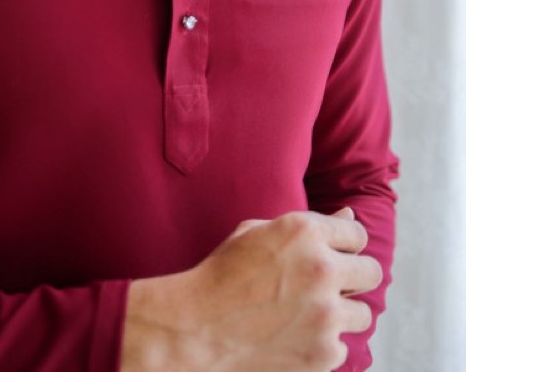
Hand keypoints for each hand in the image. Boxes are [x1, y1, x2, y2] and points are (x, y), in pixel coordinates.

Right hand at [121, 207, 381, 371]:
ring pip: (363, 314)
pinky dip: (323, 342)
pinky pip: (342, 345)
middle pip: (371, 272)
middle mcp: (322, 269)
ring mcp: (326, 314)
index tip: (331, 255)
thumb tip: (349, 217)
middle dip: (354, 276)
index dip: (343, 246)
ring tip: (308, 312)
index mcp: (305, 231)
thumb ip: (310, 224)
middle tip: (329, 284)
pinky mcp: (325, 353)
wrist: (198, 326)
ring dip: (340, 312)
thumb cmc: (224, 273)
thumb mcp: (258, 232)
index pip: (357, 236)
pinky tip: (294, 334)